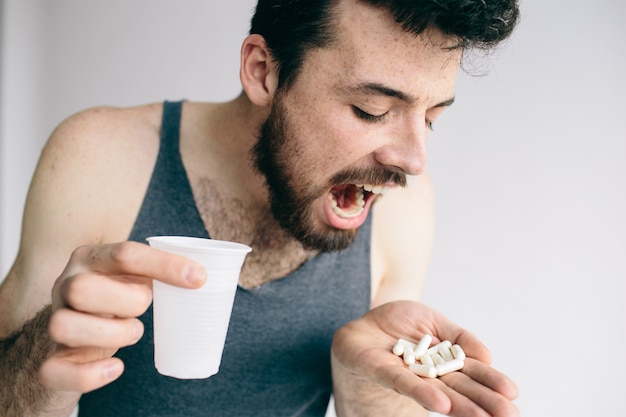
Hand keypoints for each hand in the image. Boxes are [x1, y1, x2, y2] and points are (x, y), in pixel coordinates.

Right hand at [39, 241, 206, 392]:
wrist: (69, 337)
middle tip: (145, 311)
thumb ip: (157, 272)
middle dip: (128, 302)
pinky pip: (55, 370)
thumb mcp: (131, 278)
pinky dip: (91, 374)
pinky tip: (117, 368)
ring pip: (65, 325)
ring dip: (112, 335)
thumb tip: (210, 274)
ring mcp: (52, 321)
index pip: (125, 253)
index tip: (200, 278)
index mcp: (91, 258)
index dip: (165, 265)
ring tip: (133, 333)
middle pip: (85, 288)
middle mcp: (66, 285)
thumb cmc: (114, 302)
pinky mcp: (48, 360)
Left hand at [331, 300, 518, 416]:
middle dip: (484, 402)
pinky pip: (402, 382)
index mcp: (444, 363)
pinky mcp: (380, 370)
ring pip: (436, 392)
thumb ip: (459, 337)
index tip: (513, 394)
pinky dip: (422, 393)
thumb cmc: (401, 325)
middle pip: (460, 388)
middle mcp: (429, 375)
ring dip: (460, 406)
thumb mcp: (435, 321)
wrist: (363, 325)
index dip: (492, 382)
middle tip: (510, 415)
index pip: (472, 373)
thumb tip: (486, 355)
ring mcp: (407, 376)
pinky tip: (440, 405)